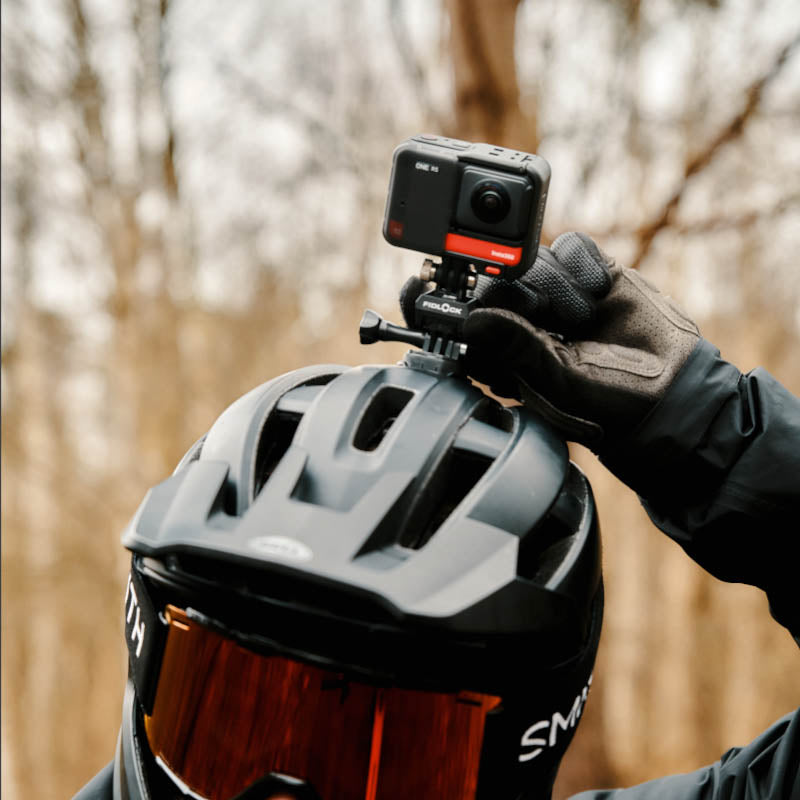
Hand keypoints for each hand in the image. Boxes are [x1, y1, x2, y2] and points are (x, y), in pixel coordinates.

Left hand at [462, 232, 700, 450]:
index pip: (476, 311)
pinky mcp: (592, 275)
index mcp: (508, 351)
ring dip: (559, 282)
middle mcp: (529, 320)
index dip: (481, 302)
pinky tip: (600, 289)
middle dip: (526, 290)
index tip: (493, 306)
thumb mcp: (558, 381)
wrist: (672, 389)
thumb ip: (515, 349)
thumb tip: (472, 321)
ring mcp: (559, 295)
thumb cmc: (612, 402)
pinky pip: (571, 245)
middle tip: (557, 317)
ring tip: (585, 314)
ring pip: (534, 258)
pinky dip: (582, 262)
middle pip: (502, 277)